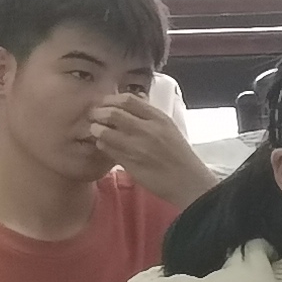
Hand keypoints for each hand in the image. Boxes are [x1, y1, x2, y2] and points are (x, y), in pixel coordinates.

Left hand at [85, 94, 218, 205]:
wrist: (187, 181)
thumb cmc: (178, 154)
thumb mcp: (169, 128)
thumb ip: (149, 116)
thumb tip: (129, 102)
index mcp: (159, 119)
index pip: (128, 100)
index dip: (111, 99)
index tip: (105, 103)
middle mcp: (147, 130)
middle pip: (112, 113)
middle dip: (98, 113)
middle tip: (94, 116)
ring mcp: (137, 147)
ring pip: (105, 132)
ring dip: (96, 129)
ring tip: (96, 131)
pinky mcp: (129, 163)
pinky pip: (107, 149)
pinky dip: (101, 144)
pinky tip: (104, 145)